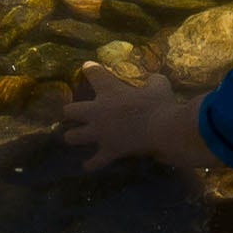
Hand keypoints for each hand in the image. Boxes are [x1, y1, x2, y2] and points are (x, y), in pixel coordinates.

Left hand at [62, 65, 207, 170]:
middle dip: (70, 112)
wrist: (163, 129)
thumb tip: (152, 79)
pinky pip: (95, 161)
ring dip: (73, 137)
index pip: (93, 73)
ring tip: (74, 137)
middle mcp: (98, 112)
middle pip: (70, 111)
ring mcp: (100, 133)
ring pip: (73, 137)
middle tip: (75, 113)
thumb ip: (153, 81)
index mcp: (110, 90)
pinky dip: (91, 164)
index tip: (87, 67)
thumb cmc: (160, 104)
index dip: (89, 69)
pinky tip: (88, 165)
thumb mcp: (159, 85)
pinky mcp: (109, 150)